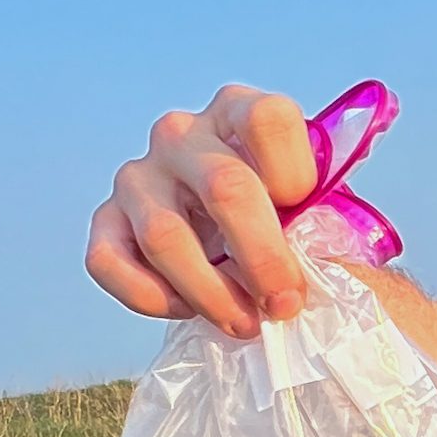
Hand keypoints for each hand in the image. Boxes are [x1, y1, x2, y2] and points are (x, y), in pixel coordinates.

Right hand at [85, 84, 319, 338]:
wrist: (236, 249)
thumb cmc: (284, 225)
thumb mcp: (315, 215)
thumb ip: (325, 227)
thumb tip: (329, 265)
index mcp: (240, 112)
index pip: (269, 120)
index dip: (296, 178)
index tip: (306, 222)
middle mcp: (182, 134)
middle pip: (224, 187)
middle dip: (262, 259)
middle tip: (284, 305)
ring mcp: (138, 175)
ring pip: (164, 236)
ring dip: (211, 294)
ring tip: (245, 324)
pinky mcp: (107, 220)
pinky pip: (108, 262)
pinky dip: (151, 298)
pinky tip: (188, 310)